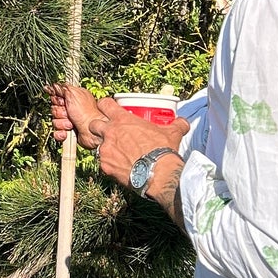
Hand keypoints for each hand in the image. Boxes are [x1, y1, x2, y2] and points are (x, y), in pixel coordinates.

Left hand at [47, 85, 187, 190]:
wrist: (158, 174)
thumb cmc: (163, 150)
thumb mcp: (172, 133)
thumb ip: (177, 124)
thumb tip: (184, 122)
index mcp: (122, 120)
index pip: (105, 104)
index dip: (105, 106)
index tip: (108, 110)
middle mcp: (110, 132)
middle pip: (93, 124)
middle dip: (98, 128)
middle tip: (108, 133)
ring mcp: (105, 149)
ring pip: (97, 145)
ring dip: (105, 147)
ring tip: (116, 153)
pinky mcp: (105, 166)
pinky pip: (103, 163)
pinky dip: (109, 165)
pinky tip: (119, 168)